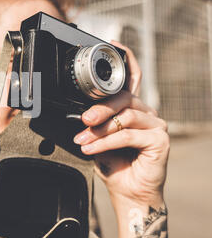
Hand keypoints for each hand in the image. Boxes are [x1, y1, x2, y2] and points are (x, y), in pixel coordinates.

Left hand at [73, 41, 169, 205]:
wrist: (127, 191)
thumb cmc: (113, 163)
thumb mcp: (97, 138)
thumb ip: (93, 123)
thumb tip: (77, 113)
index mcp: (132, 108)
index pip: (132, 79)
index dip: (126, 60)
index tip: (113, 45)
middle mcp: (146, 113)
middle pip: (124, 98)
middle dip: (100, 107)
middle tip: (83, 119)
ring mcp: (156, 125)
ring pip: (125, 116)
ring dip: (100, 129)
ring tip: (83, 139)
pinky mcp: (160, 140)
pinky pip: (128, 134)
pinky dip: (106, 142)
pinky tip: (92, 149)